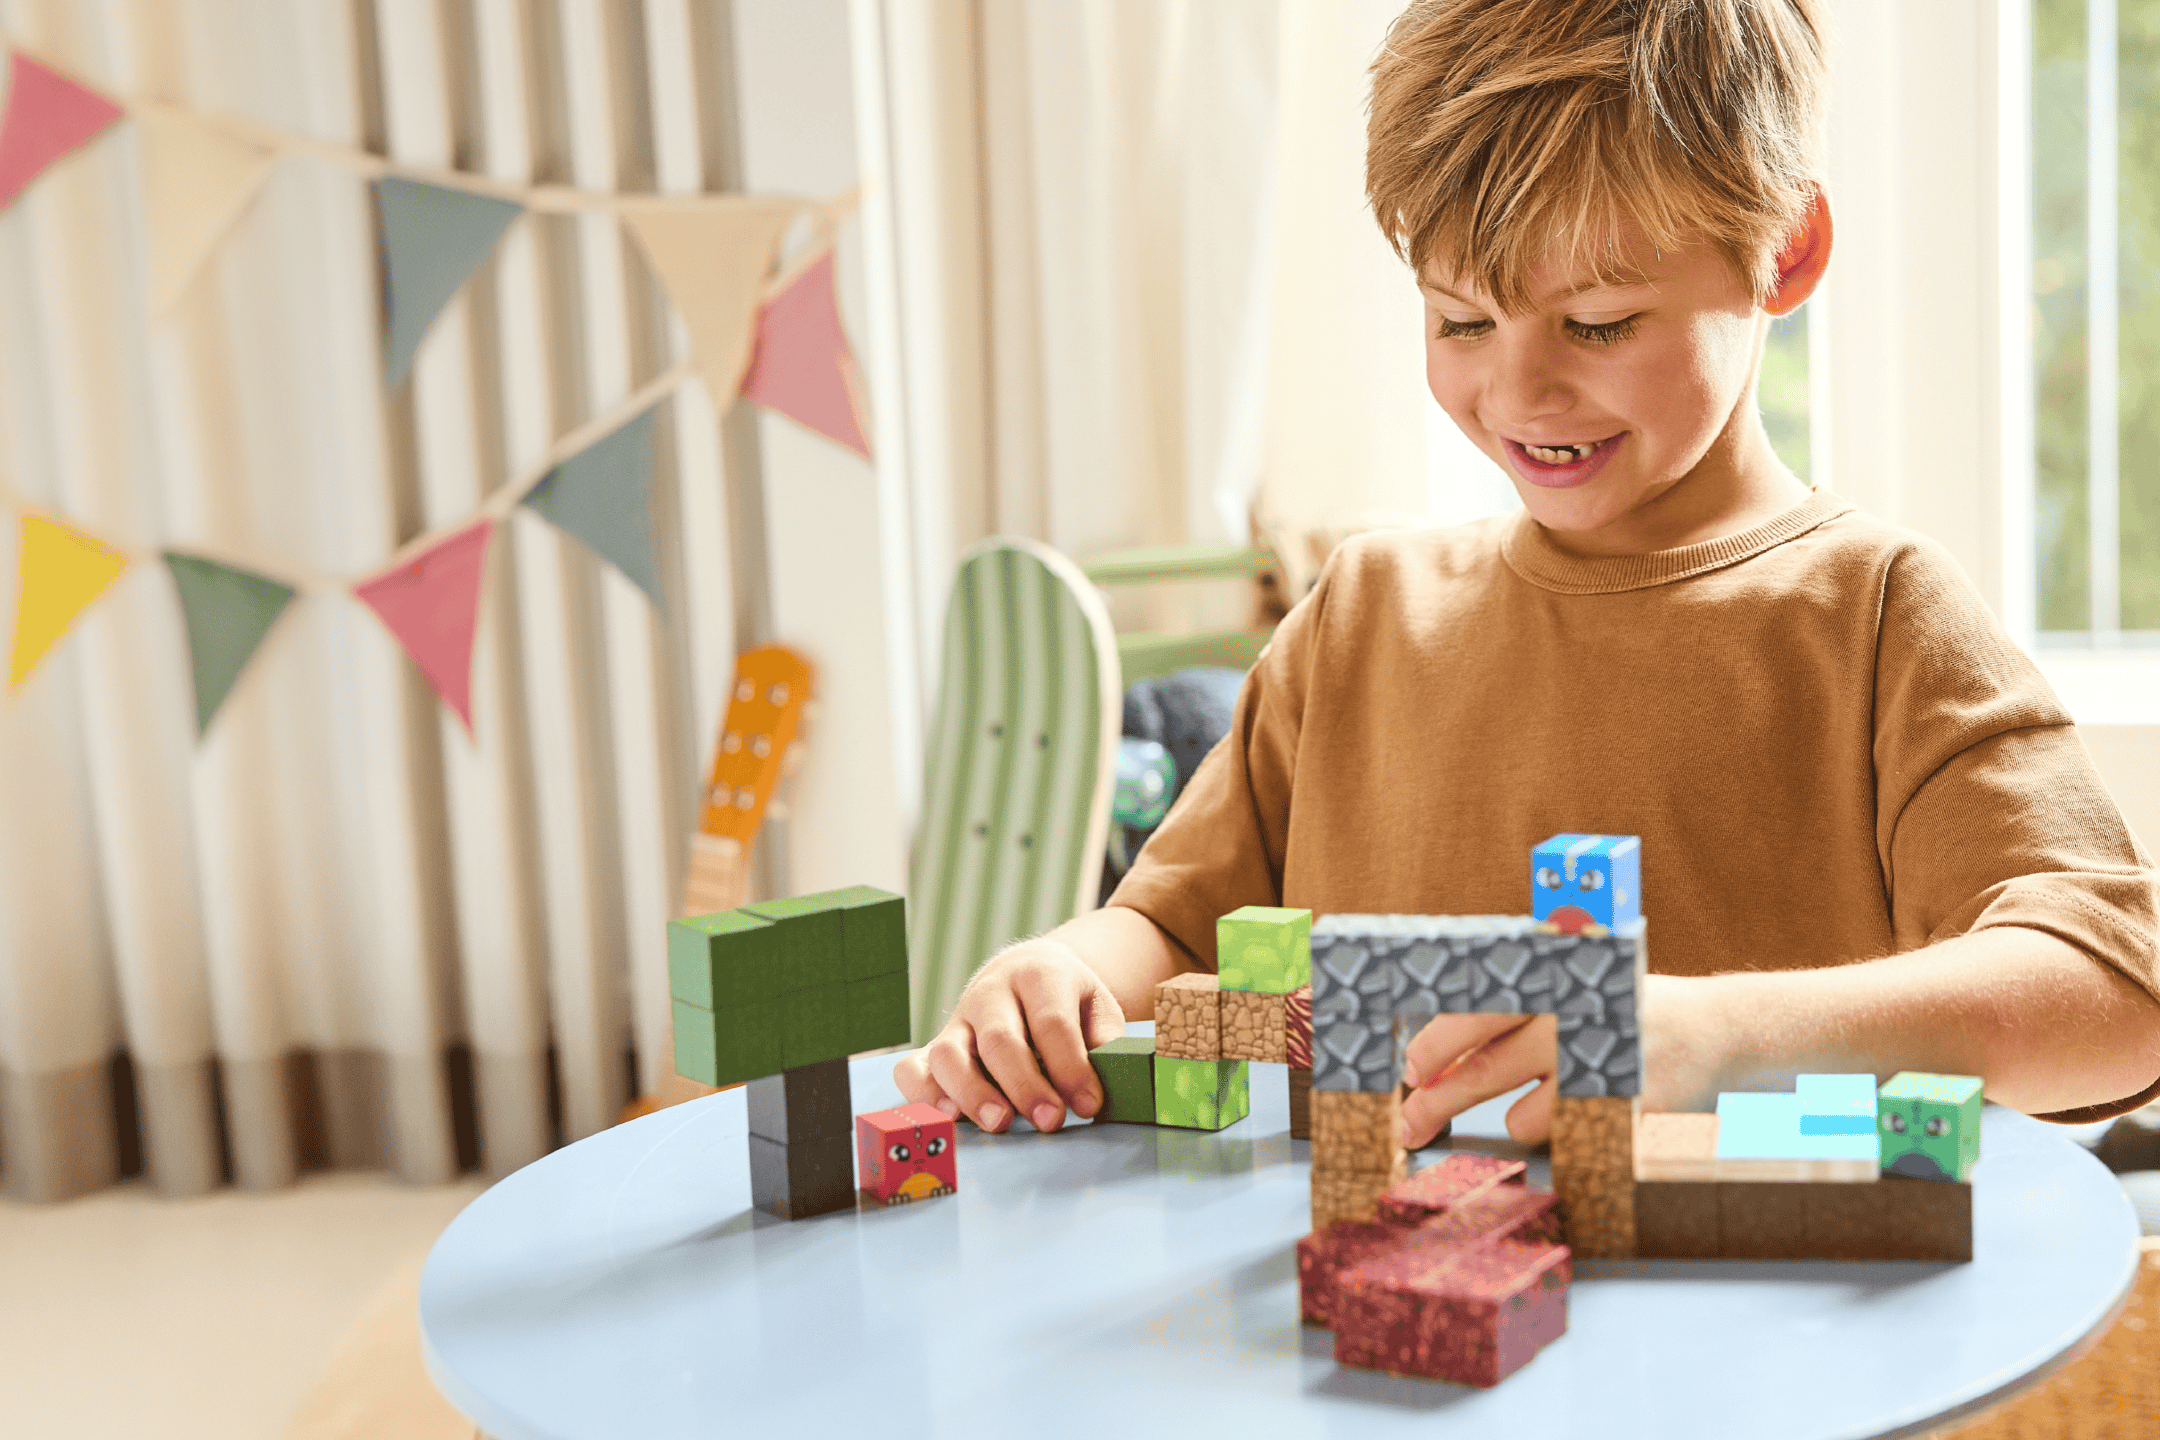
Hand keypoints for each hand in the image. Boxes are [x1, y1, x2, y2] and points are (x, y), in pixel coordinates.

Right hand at [892, 935, 1127, 1133]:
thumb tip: (1102, 1090)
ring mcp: (958, 1018)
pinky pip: (912, 1067)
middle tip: (1050, 1121)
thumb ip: (1104, 1045)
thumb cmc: (1069, 1000)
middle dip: (1025, 1086)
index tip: (1088, 1105)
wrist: (1029, 970)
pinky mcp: (934, 1044)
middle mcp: (992, 992)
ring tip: (999, 1124)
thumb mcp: (1097, 1008)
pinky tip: (950, 1117)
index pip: (1052, 1022)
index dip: (1071, 1068)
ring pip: (949, 1054)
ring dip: (972, 1094)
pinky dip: (925, 1095)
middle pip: (1000, 1039)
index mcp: (1039, 974)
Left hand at [1397, 975, 1735, 1147]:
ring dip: (1519, 1119)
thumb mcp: (1566, 987)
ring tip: (1546, 1096)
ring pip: (1524, 1119)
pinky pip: (1566, 1140)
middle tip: (1412, 1123)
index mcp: (1552, 982)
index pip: (1477, 1012)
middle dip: (1439, 1102)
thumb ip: (1508, 1014)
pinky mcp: (1628, 1111)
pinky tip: (1584, 1107)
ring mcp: (1602, 1069)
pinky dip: (1563, 1132)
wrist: (1715, 1027)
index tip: (1410, 1068)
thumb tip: (1428, 1060)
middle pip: (1486, 1071)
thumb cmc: (1617, 1008)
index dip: (1437, 1044)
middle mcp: (1574, 1022)